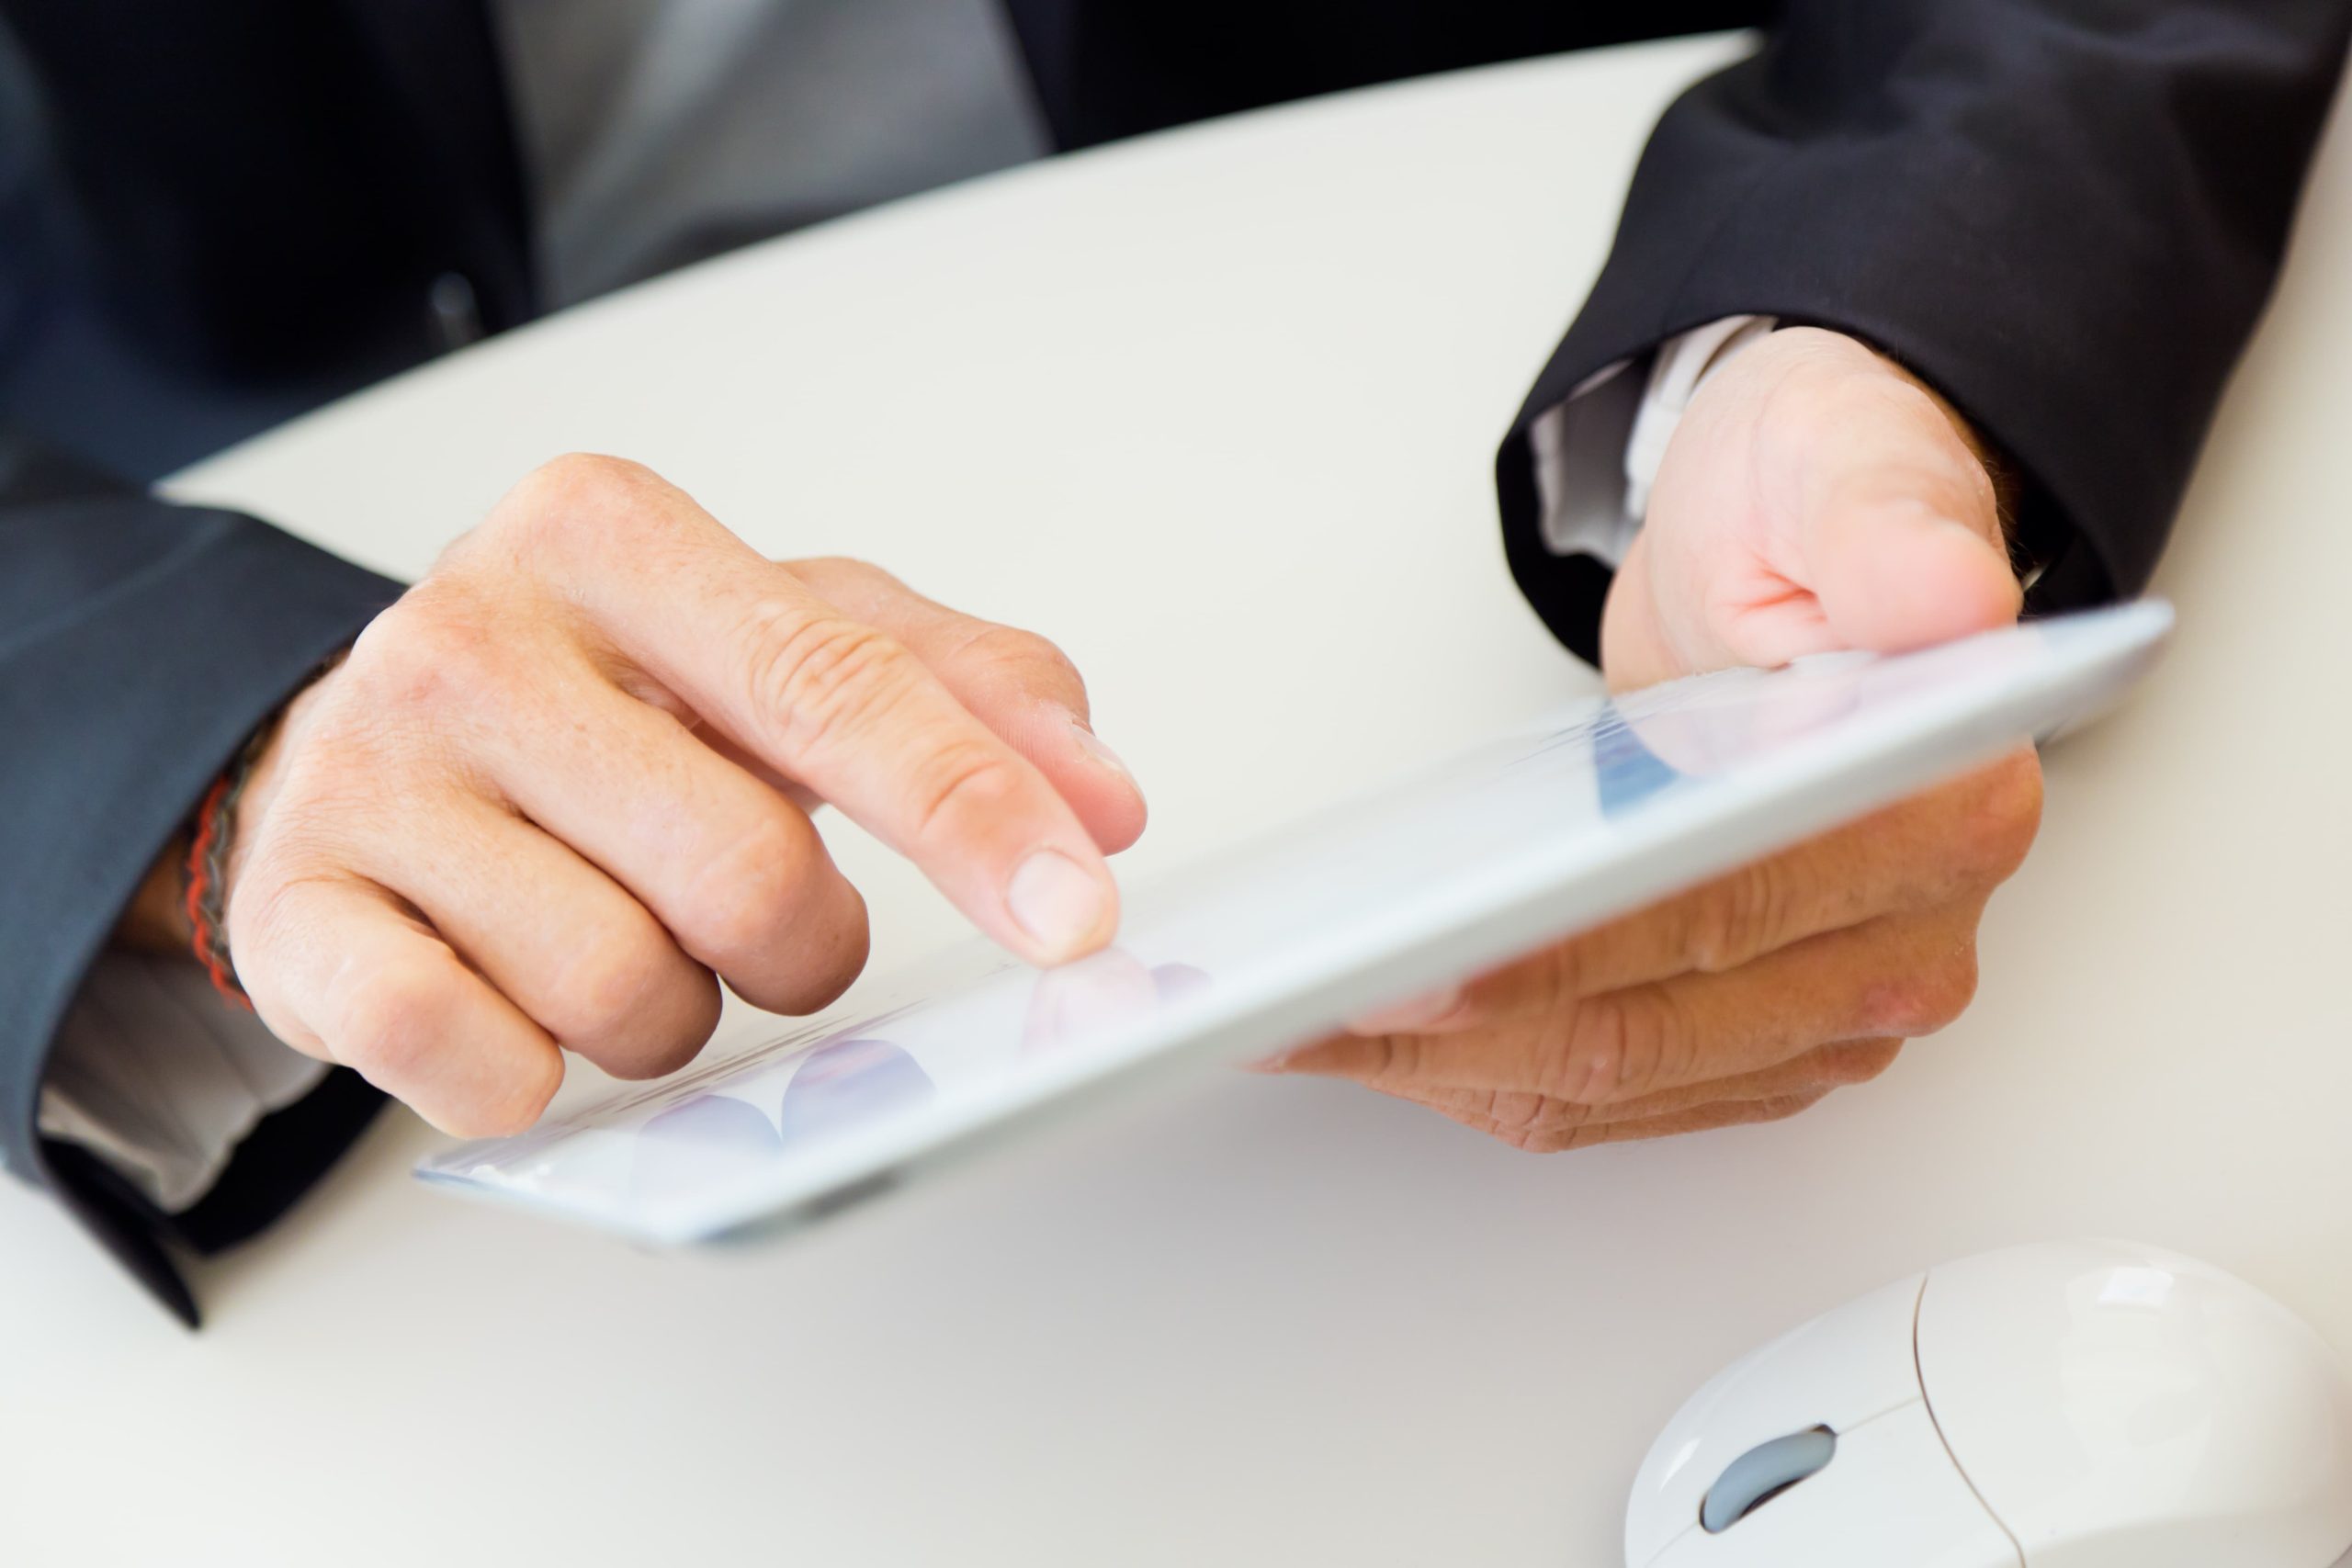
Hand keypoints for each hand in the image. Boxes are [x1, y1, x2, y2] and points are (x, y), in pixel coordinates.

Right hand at [208, 455, 1145, 1135]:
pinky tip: (516, 996)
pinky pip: (475, 1061)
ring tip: (622, 929)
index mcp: (610, 535)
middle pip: (747, 876)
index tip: (1074, 907)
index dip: (970, 811)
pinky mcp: (292, 912)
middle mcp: (469, 631)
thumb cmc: (610, 694)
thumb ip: (967, 690)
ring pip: (625, 991)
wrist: (369, 744)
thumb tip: (1102, 803)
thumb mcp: (791, 636)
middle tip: (754, 912)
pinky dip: (535, 1070)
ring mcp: (365, 770)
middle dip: (797, 942)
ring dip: (673, 1011)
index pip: (833, 686)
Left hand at [1271, 328, 2038, 1148]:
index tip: (1417, 956)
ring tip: (1282, 1020)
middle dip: (1447, 1027)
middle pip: (1639, 1030)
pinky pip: (1590, 1092)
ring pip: (1597, 1082)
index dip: (1554, 950)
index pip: (1718, 912)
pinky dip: (1461, 1068)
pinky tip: (1354, 1031)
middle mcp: (1899, 945)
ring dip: (1429, 1064)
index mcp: (1941, 814)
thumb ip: (1895, 533)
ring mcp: (1821, 1008)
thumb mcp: (1847, 467)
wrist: (1796, 560)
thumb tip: (1942, 599)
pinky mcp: (1744, 1036)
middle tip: (1291, 1003)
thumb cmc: (1811, 511)